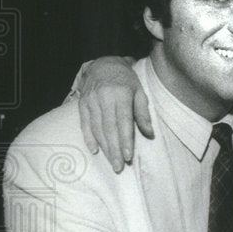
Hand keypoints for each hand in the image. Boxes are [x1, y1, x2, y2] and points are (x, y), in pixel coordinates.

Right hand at [77, 56, 152, 172]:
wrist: (104, 64)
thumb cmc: (127, 80)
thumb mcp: (139, 92)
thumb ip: (143, 113)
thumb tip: (150, 134)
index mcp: (120, 94)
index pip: (123, 121)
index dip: (125, 140)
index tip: (128, 156)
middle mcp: (104, 97)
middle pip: (109, 128)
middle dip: (114, 150)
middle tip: (119, 167)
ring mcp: (91, 101)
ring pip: (97, 128)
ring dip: (104, 148)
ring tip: (112, 163)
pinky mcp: (82, 104)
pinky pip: (84, 124)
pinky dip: (89, 138)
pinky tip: (95, 151)